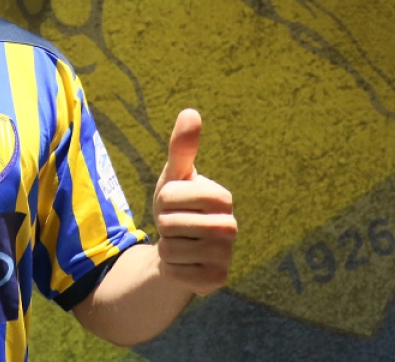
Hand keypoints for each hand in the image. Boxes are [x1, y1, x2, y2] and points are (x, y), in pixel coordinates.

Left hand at [152, 109, 237, 296]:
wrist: (178, 248)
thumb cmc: (175, 207)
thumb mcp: (173, 177)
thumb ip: (181, 148)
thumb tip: (191, 112)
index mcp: (222, 198)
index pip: (174, 195)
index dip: (164, 199)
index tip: (174, 203)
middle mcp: (231, 227)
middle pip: (172, 224)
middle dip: (163, 225)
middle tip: (174, 226)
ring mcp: (226, 256)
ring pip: (172, 249)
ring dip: (165, 247)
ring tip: (178, 244)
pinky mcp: (216, 281)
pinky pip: (175, 272)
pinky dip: (170, 269)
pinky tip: (183, 264)